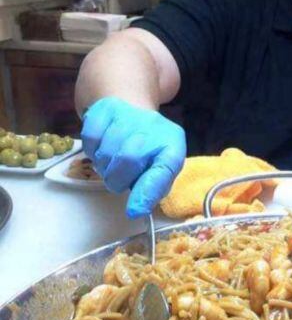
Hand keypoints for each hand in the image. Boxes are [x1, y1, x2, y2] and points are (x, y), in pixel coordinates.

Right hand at [81, 97, 185, 217]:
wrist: (132, 109)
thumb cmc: (148, 148)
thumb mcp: (159, 168)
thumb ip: (153, 188)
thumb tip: (137, 209)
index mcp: (172, 145)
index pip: (164, 169)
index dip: (148, 191)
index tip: (135, 210)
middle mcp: (153, 126)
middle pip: (128, 160)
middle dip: (118, 179)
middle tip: (119, 180)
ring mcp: (128, 114)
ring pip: (106, 152)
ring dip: (104, 166)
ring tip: (113, 160)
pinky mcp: (105, 109)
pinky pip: (90, 139)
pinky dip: (92, 150)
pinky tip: (102, 145)